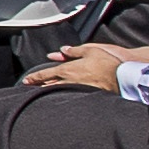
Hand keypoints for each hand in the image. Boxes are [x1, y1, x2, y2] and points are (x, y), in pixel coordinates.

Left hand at [20, 43, 148, 92]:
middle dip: (39, 86)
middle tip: (29, 88)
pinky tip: (62, 97)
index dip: (35, 77)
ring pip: (59, 91)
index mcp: (68, 70)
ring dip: (49, 91)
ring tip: (41, 93)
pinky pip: (71, 95)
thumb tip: (62, 50)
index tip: (26, 81)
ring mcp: (78, 90)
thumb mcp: (90, 50)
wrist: (122, 78)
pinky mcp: (87, 96)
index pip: (46, 74)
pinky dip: (64, 95)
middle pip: (50, 85)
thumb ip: (74, 51)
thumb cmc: (107, 63)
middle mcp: (71, 82)